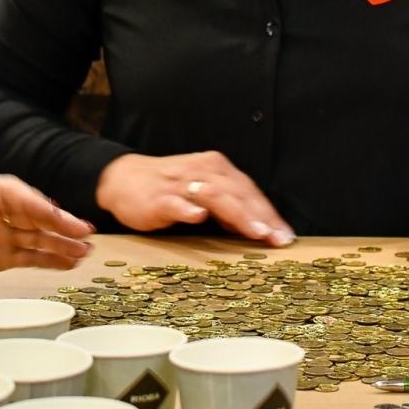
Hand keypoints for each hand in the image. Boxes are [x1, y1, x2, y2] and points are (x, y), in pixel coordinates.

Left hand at [0, 174, 94, 273]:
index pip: (15, 196)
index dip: (37, 207)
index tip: (57, 216)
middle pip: (34, 216)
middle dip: (60, 224)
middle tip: (85, 233)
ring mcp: (0, 234)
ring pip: (37, 238)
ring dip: (62, 244)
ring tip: (86, 252)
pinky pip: (29, 257)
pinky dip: (49, 260)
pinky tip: (69, 264)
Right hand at [95, 152, 294, 245]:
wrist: (123, 178)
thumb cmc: (169, 188)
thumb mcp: (203, 191)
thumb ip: (228, 207)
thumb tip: (257, 228)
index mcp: (216, 169)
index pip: (249, 191)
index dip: (269, 213)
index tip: (286, 236)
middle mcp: (203, 172)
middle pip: (238, 193)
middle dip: (261, 217)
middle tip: (278, 239)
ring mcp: (181, 184)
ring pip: (215, 197)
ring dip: (237, 214)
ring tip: (255, 232)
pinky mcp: (159, 198)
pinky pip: (176, 202)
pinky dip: (189, 209)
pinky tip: (199, 218)